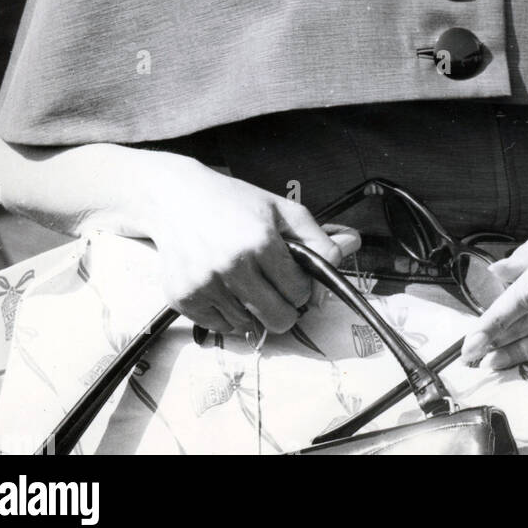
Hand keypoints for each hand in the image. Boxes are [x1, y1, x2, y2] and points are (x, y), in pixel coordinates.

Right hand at [148, 161, 359, 335]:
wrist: (176, 199)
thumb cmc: (232, 202)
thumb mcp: (281, 208)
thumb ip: (318, 237)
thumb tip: (351, 250)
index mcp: (260, 240)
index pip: (300, 292)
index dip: (302, 287)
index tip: (293, 275)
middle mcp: (231, 265)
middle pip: (279, 319)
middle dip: (286, 308)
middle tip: (277, 289)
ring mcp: (205, 285)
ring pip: (249, 326)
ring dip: (254, 309)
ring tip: (244, 280)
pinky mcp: (183, 299)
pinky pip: (221, 327)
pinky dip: (228, 314)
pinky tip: (224, 286)